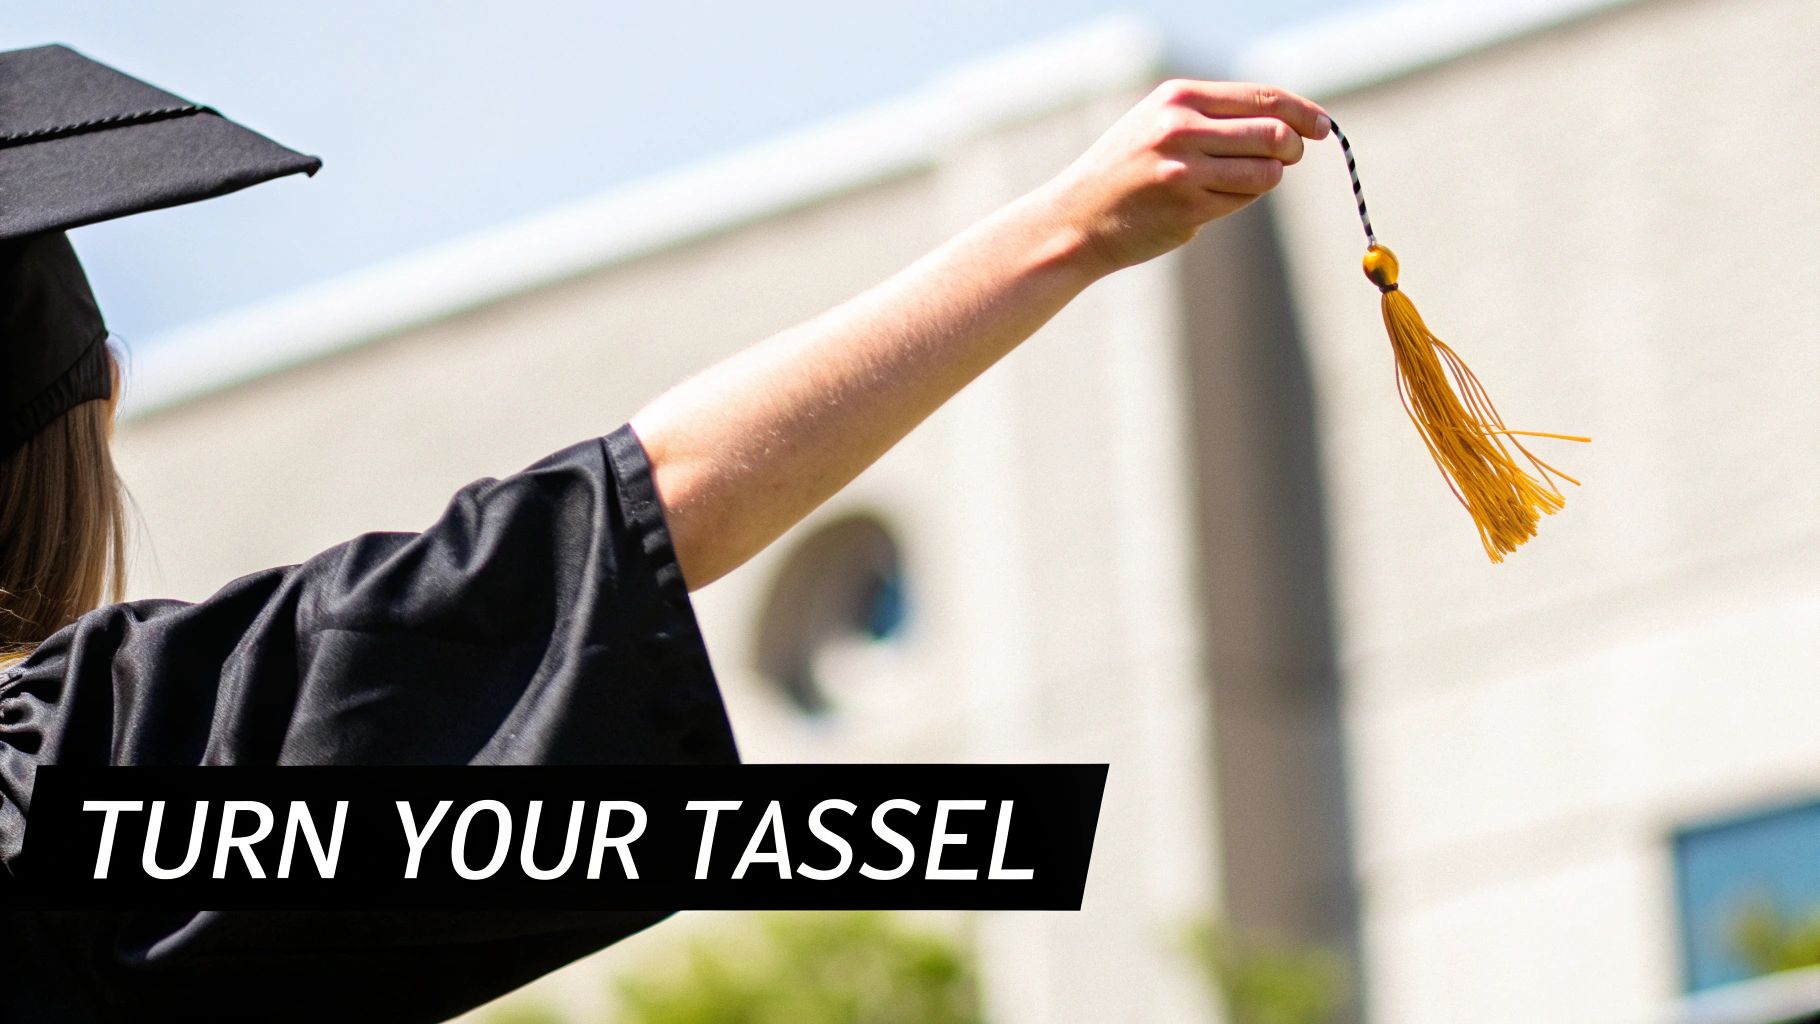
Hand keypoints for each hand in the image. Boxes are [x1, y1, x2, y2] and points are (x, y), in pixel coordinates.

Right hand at [1034, 80, 1329, 276]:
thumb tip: (1289, 122)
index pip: (1263, 98)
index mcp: (1179, 97)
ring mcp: (1185, 169)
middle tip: (1285, 159)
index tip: (1323, 127)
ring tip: (1231, 183)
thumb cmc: (1126, 170)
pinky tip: (1205, 202)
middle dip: (1292, 149)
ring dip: (1264, 180)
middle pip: (1275, 134)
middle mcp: (1182, 128)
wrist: (1075, 217)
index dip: (1303, 112)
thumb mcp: (1160, 123)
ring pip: (1266, 172)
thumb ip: (1216, 117)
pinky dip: (1237, 201)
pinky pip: (1243, 201)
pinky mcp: (1188, 208)